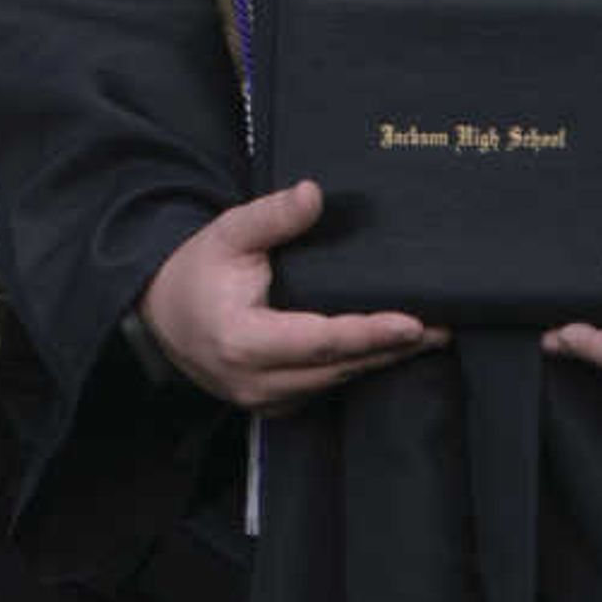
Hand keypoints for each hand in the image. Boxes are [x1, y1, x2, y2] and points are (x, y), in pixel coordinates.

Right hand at [136, 180, 445, 412]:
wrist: (159, 312)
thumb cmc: (196, 269)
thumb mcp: (227, 232)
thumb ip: (272, 216)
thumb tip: (314, 194)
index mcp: (242, 340)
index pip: (319, 341)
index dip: (369, 334)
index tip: (414, 323)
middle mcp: (253, 380)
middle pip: (336, 368)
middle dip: (390, 349)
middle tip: (442, 329)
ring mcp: (261, 400)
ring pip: (334, 383)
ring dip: (378, 361)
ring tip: (426, 338)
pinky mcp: (269, 407)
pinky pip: (322, 391)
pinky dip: (353, 370)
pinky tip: (384, 352)